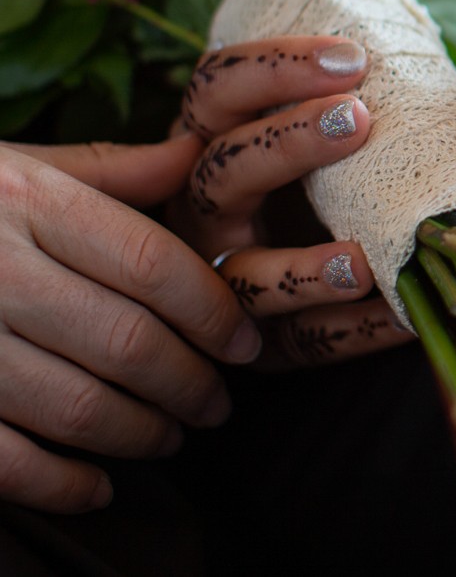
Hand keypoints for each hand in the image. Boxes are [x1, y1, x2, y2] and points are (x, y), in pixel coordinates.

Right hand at [0, 138, 260, 512]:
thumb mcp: (10, 166)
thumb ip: (105, 170)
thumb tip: (194, 156)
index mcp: (22, 200)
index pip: (150, 264)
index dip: (213, 311)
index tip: (245, 343)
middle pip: (126, 340)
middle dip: (190, 382)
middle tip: (219, 404)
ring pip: (75, 405)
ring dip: (140, 432)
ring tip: (171, 436)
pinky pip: (2, 459)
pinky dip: (59, 484)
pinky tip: (95, 485)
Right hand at [168, 35, 411, 370]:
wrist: (320, 270)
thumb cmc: (339, 176)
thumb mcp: (330, 134)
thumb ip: (352, 98)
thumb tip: (413, 47)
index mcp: (211, 142)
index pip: (217, 87)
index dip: (275, 67)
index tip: (355, 57)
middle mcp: (203, 211)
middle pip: (223, 170)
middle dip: (288, 141)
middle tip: (358, 117)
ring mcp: (225, 282)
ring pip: (245, 278)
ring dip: (303, 270)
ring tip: (361, 262)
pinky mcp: (263, 345)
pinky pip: (304, 342)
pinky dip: (357, 330)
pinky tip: (406, 314)